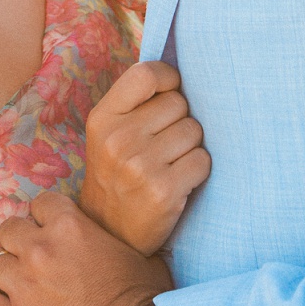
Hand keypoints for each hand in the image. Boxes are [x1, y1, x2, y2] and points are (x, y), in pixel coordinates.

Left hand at [0, 192, 172, 305]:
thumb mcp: (143, 259)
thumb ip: (117, 243)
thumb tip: (122, 242)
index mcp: (72, 227)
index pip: (42, 203)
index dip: (46, 220)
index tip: (51, 234)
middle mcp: (41, 249)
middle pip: (9, 229)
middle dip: (19, 243)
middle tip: (31, 263)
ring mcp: (22, 285)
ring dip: (1, 271)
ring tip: (13, 285)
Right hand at [82, 60, 209, 252]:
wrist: (109, 233)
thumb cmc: (117, 174)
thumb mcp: (108, 135)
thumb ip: (135, 103)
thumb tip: (180, 72)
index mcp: (102, 118)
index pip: (146, 74)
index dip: (169, 81)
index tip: (171, 95)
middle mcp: (118, 139)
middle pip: (179, 104)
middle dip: (179, 121)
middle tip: (163, 145)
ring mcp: (140, 166)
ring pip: (194, 131)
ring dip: (190, 147)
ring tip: (170, 164)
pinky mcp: (163, 191)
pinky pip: (203, 160)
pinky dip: (198, 170)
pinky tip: (179, 182)